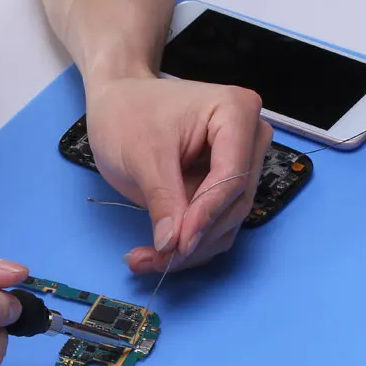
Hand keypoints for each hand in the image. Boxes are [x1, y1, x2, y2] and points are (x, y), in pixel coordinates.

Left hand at [84, 75, 272, 273]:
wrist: (116, 105)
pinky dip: (187, 246)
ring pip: (226, 224)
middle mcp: (249, 140)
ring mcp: (240, 167)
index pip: (231, 177)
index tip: (178, 244)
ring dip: (190, 251)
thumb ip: (162, 199)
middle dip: (195, 239)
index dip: (205, 215)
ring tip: (146, 260)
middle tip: (157, 260)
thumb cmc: (128, 113)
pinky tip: (155, 255)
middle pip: (233, 205)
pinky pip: (214, 228)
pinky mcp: (224, 190)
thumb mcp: (141, 155)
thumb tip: (174, 244)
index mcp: (236, 113)